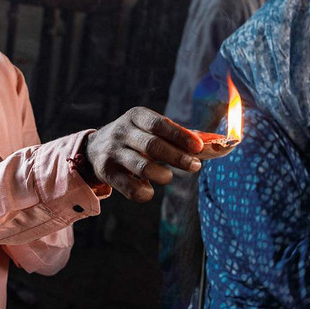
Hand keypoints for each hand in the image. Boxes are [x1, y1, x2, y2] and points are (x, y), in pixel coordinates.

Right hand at [85, 107, 202, 201]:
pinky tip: (149, 189)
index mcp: (135, 116)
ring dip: (162, 175)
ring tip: (168, 177)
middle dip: (177, 157)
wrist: (93, 149)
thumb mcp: (150, 130)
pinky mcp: (106, 173)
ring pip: (141, 166)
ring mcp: (112, 152)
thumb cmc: (135, 139)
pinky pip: (129, 187)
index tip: (199, 146)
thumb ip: (180, 135)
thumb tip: (215, 142)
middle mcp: (121, 132)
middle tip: (195, 166)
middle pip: (152, 145)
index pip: (159, 124)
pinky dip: (144, 192)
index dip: (180, 135)